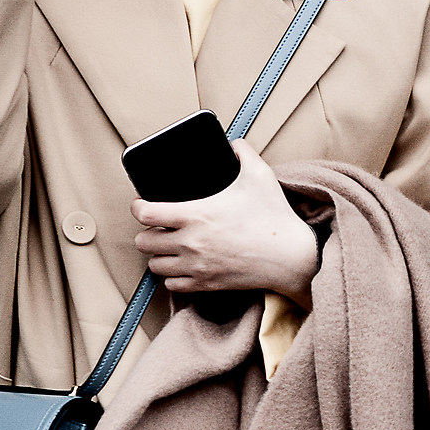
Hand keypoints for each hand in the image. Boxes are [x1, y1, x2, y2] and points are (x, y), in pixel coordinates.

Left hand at [133, 141, 321, 304]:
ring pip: (155, 266)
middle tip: (156, 228)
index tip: (142, 204)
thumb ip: (242, 153)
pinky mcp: (207, 284)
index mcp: (195, 214)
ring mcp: (197, 266)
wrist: (291, 257)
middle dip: (146, 233)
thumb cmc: (274, 217)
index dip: (138, 207)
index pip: (145, 214)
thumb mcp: (259, 175)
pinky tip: (182, 267)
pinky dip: (173, 277)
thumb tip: (234, 143)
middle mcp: (190, 242)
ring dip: (158, 256)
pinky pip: (173, 286)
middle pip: (143, 242)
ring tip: (167, 248)